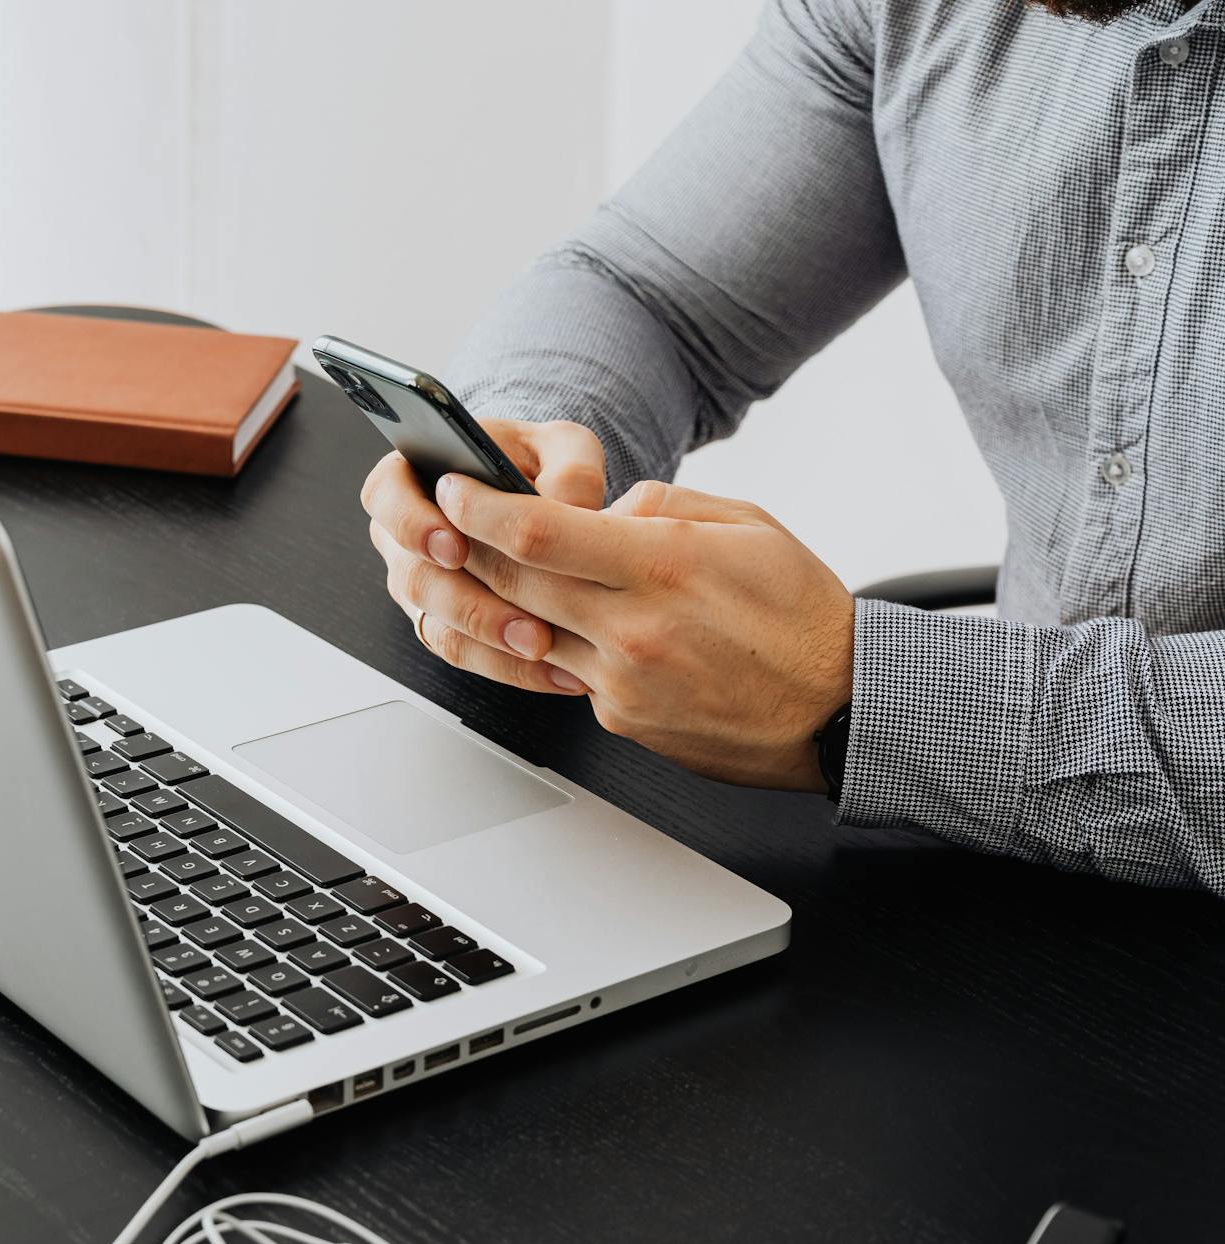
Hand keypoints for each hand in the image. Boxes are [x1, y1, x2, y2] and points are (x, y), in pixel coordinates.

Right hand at [360, 419, 606, 695]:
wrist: (558, 515)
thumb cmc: (546, 467)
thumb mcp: (565, 448)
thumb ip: (570, 467)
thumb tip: (569, 502)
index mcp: (414, 476)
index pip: (385, 496)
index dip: (411, 524)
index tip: (456, 547)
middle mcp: (407, 537)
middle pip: (413, 576)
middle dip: (466, 602)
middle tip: (514, 613)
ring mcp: (424, 586)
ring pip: (436, 623)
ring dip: (489, 639)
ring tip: (540, 643)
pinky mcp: (447, 626)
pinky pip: (464, 653)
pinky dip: (506, 664)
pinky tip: (551, 666)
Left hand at [435, 475, 854, 791]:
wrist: (837, 711)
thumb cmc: (800, 616)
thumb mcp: (747, 525)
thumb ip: (662, 506)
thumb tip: (598, 510)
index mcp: (662, 566)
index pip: (538, 533)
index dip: (480, 508)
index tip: (454, 487)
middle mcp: (633, 628)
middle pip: (513, 583)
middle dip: (467, 549)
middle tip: (444, 522)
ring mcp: (622, 681)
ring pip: (527, 632)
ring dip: (499, 601)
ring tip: (492, 570)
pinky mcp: (620, 718)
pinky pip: (565, 672)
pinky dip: (555, 644)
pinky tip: (567, 624)